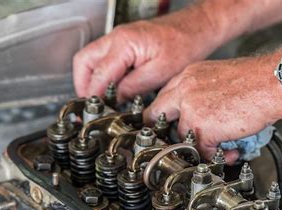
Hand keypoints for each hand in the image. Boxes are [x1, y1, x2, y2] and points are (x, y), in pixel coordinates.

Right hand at [73, 9, 220, 101]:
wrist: (198, 28)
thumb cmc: (185, 45)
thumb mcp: (160, 73)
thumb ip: (132, 87)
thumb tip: (114, 100)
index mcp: (124, 43)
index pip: (98, 74)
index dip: (94, 95)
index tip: (94, 109)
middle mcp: (117, 37)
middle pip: (83, 61)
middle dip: (83, 85)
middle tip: (91, 104)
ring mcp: (119, 38)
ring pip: (90, 59)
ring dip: (90, 79)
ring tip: (100, 98)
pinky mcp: (124, 42)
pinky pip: (102, 58)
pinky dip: (101, 74)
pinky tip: (111, 87)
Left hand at [144, 51, 281, 164]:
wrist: (275, 82)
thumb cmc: (258, 79)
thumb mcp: (220, 76)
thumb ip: (203, 91)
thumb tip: (203, 110)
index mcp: (189, 76)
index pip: (165, 95)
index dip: (167, 112)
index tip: (170, 121)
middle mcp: (185, 90)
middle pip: (157, 114)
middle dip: (164, 129)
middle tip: (175, 139)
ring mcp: (191, 110)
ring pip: (183, 136)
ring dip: (200, 145)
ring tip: (219, 146)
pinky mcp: (204, 128)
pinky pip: (203, 151)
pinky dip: (218, 156)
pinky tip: (231, 152)